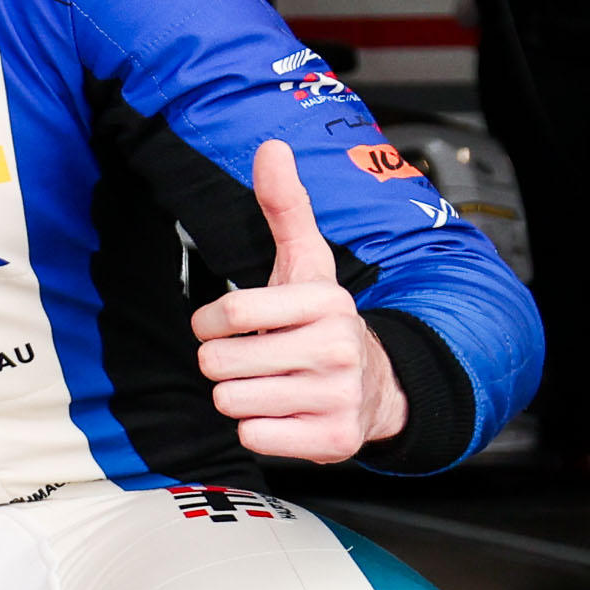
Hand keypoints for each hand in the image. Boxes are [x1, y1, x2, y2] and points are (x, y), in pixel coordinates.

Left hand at [196, 139, 407, 463]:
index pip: (227, 312)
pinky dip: (259, 430)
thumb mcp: (306, 263)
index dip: (212, 322)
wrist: (377, 389)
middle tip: (258, 359)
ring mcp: (338, 396)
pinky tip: (286, 414)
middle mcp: (338, 348)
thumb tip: (271, 148)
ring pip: (231, 402)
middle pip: (219, 363)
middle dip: (225, 364)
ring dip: (240, 397)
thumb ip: (284, 206)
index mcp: (326, 302)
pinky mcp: (333, 441)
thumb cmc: (321, 322)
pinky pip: (252, 437)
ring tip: (274, 384)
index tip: (233, 324)